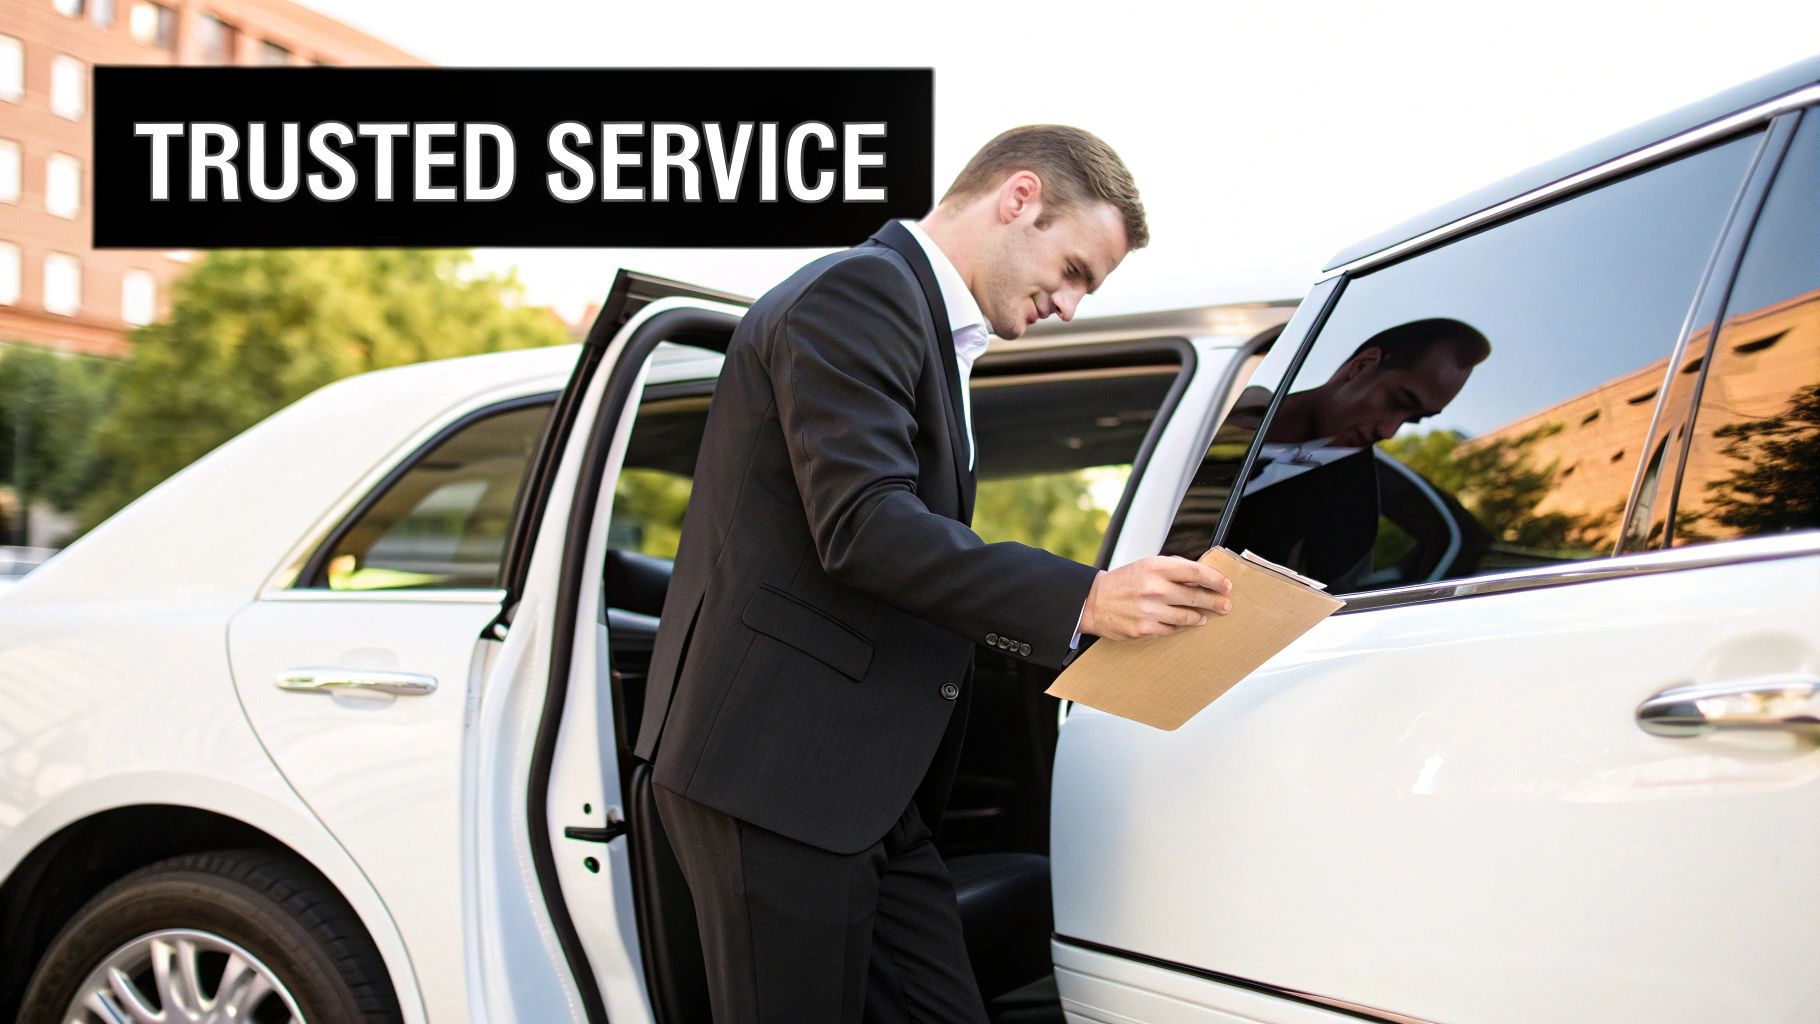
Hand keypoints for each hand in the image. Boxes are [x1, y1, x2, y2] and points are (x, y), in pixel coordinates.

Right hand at [1078, 556, 1232, 640]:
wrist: (1094, 601)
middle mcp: (1154, 588)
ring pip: (1187, 617)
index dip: (1215, 579)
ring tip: (1204, 616)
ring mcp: (1150, 611)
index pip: (1195, 571)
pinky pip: (1172, 629)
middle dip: (1215, 601)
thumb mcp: (1147, 566)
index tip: (1225, 585)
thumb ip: (1173, 569)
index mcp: (1155, 568)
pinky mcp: (1145, 629)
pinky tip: (1181, 624)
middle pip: (1196, 596)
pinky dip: (1179, 626)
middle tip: (1225, 605)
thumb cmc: (1123, 582)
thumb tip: (1201, 576)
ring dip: (1199, 616)